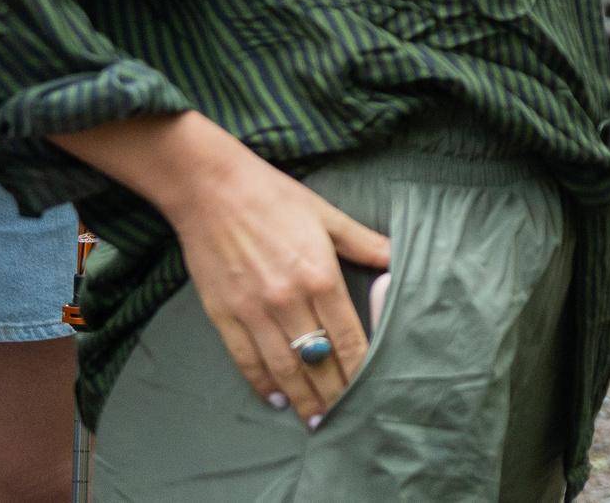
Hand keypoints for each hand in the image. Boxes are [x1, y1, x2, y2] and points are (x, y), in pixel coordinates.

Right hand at [53, 111, 391, 425]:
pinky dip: (262, 383)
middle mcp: (288, 300)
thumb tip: (397, 257)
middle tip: (348, 417)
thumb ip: (364, 243)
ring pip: (283, 368)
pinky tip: (276, 398)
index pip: (348, 337)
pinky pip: (246, 359)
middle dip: (334, 393)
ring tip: (316, 419)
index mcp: (320, 275)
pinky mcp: (223, 314)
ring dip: (302, 398)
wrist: (212, 190)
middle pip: (317, 361)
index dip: (359, 370)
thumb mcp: (328, 215)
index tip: (370, 391)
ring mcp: (253, 311)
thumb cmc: (274, 197)